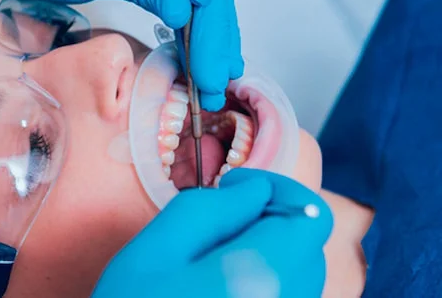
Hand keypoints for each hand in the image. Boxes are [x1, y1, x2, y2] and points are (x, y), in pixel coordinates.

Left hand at [0, 0, 242, 110]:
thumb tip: (185, 9)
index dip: (210, 9)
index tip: (209, 50)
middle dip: (215, 37)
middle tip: (216, 79)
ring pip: (205, 2)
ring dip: (212, 43)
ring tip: (219, 78)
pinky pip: (189, 7)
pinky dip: (196, 35)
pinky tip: (204, 58)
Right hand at [92, 168, 332, 297]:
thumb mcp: (159, 248)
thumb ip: (214, 209)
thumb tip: (258, 191)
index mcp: (261, 277)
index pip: (314, 217)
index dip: (280, 189)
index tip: (233, 187)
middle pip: (308, 244)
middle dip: (271, 218)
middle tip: (219, 220)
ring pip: (300, 271)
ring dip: (269, 247)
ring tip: (216, 254)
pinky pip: (286, 293)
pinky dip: (265, 275)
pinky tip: (223, 280)